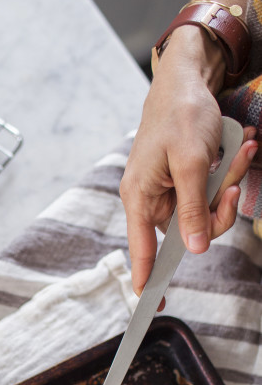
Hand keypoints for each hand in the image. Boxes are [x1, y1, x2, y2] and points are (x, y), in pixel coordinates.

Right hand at [119, 27, 256, 300]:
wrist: (187, 79)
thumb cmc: (181, 115)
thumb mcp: (192, 163)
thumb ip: (194, 208)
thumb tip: (195, 248)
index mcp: (140, 197)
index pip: (141, 249)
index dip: (147, 278)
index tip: (150, 305)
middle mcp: (151, 199)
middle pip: (188, 231)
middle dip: (219, 210)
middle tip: (235, 188)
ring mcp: (169, 190)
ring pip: (205, 212)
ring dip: (230, 186)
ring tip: (243, 151)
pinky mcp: (185, 181)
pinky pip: (211, 193)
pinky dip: (230, 175)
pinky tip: (240, 149)